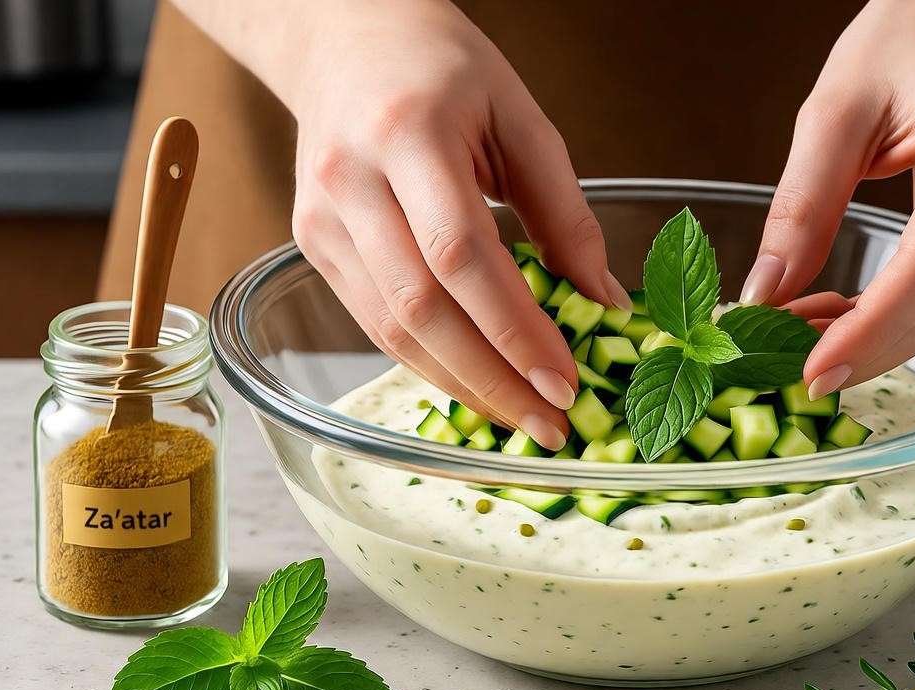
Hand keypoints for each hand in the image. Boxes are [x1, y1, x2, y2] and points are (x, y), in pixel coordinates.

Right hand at [275, 2, 628, 448]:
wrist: (344, 39)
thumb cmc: (444, 69)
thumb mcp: (521, 117)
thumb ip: (565, 211)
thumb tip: (602, 302)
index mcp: (408, 133)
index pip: (462, 254)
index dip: (515, 329)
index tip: (566, 381)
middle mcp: (350, 181)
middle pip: (421, 309)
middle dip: (492, 380)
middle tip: (550, 424)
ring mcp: (320, 218)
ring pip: (391, 329)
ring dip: (462, 384)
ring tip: (521, 416)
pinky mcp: (312, 244)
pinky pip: (374, 321)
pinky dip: (430, 360)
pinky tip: (476, 380)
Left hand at [740, 0, 914, 398]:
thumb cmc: (904, 42)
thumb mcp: (833, 112)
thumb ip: (801, 206)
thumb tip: (764, 293)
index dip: (867, 334)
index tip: (810, 373)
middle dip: (864, 348)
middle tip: (790, 367)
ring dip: (876, 337)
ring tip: (801, 337)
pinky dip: (894, 317)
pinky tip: (839, 317)